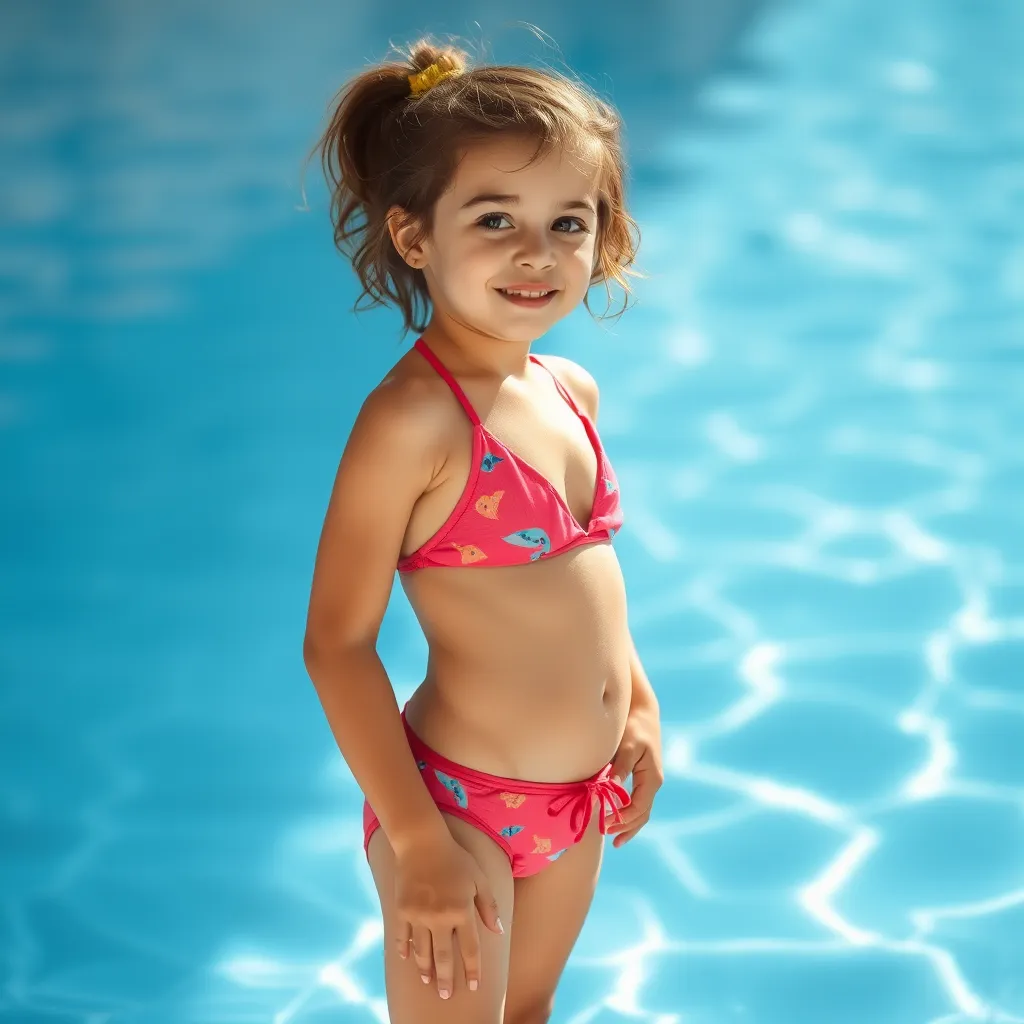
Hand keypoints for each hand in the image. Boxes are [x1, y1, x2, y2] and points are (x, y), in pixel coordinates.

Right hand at [392, 831, 503, 999]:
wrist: (422, 842)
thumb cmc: (455, 858)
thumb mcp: (478, 878)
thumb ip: (489, 906)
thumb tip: (497, 932)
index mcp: (462, 911)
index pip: (470, 949)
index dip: (473, 970)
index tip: (473, 986)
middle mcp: (440, 917)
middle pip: (444, 957)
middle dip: (446, 979)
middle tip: (445, 995)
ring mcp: (419, 915)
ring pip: (422, 951)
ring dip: (425, 969)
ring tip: (429, 981)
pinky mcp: (402, 910)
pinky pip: (403, 936)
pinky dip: (404, 949)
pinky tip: (407, 959)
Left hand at [605, 700, 662, 846]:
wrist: (642, 712)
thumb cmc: (634, 727)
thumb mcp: (626, 746)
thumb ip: (619, 768)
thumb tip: (610, 790)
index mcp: (651, 778)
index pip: (638, 807)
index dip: (622, 818)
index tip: (604, 823)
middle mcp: (653, 783)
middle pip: (642, 814)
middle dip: (625, 826)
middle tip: (605, 832)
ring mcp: (649, 782)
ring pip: (641, 811)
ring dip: (628, 825)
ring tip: (613, 838)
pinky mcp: (642, 778)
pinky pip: (638, 803)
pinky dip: (629, 815)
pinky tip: (617, 820)